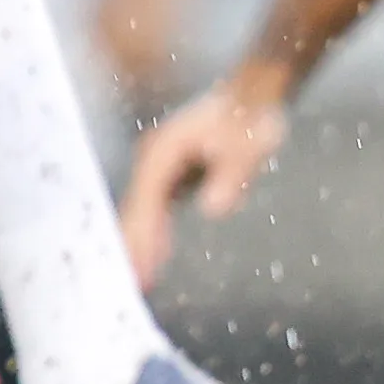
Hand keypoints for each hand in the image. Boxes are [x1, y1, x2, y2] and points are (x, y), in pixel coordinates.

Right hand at [120, 74, 291, 286]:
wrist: (254, 96)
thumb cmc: (252, 120)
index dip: (140, 237)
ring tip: (136, 282)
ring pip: (142, 211)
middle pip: (135, 209)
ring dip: (138, 244)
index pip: (145, 203)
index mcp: (163, 153)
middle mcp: (155, 159)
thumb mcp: (248, 148)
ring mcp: (161, 164)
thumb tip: (214, 209)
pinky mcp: (172, 172)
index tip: (135, 269)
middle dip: (130, 247)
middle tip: (128, 287)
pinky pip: (156, 209)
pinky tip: (157, 258)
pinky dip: (153, 233)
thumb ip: (231, 178)